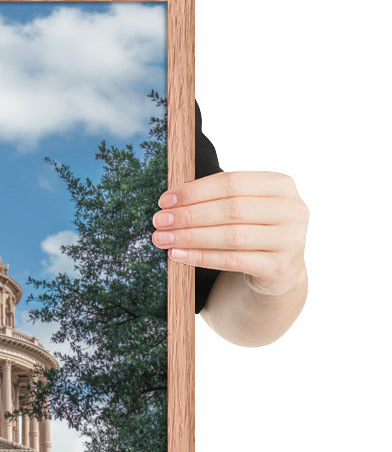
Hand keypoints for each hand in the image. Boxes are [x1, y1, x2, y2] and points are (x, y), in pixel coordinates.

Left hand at [151, 171, 308, 295]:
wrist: (280, 269)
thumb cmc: (252, 228)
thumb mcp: (243, 206)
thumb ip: (216, 197)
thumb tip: (169, 201)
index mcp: (281, 185)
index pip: (232, 182)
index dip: (195, 190)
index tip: (164, 200)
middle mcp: (292, 210)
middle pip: (231, 209)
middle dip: (189, 215)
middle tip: (159, 221)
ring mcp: (290, 240)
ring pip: (231, 236)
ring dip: (190, 237)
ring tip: (162, 239)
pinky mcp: (280, 267)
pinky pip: (233, 261)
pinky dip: (201, 257)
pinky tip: (178, 255)